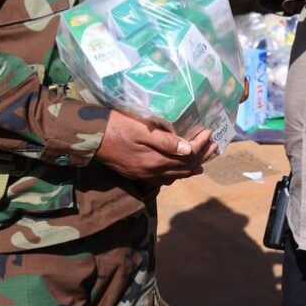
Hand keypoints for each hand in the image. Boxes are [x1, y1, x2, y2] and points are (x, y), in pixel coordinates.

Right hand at [95, 111, 215, 182]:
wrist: (91, 138)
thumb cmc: (116, 127)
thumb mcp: (141, 129)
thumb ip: (165, 141)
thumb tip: (189, 149)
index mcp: (155, 160)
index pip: (187, 155)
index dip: (200, 144)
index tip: (209, 132)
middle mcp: (153, 172)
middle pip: (184, 168)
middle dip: (201, 157)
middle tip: (214, 146)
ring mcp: (145, 175)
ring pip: (175, 175)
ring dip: (191, 167)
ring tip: (204, 160)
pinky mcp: (138, 174)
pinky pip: (164, 178)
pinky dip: (177, 174)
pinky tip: (180, 170)